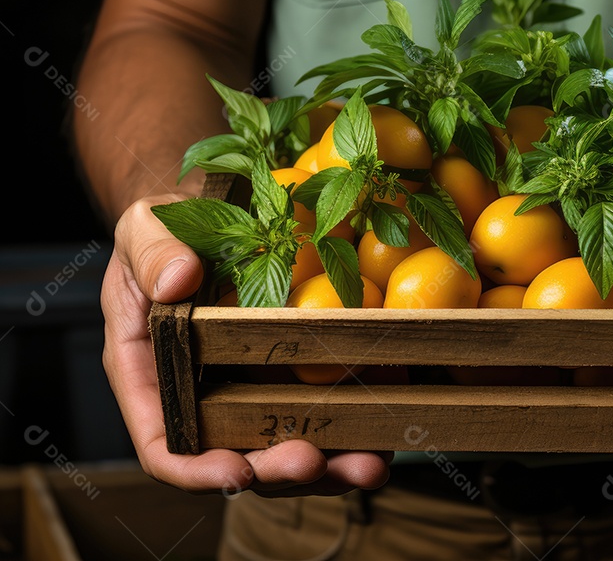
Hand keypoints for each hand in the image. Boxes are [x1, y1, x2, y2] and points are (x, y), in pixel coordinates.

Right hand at [102, 194, 392, 496]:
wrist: (215, 215)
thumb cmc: (167, 229)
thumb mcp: (146, 229)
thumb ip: (152, 254)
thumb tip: (177, 279)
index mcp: (153, 377)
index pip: (166, 445)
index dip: (198, 470)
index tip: (238, 472)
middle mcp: (204, 397)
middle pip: (239, 458)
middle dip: (280, 471)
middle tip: (318, 464)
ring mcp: (254, 390)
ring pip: (290, 446)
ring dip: (332, 465)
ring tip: (370, 466)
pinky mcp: (298, 375)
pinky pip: (327, 411)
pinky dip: (359, 423)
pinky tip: (391, 423)